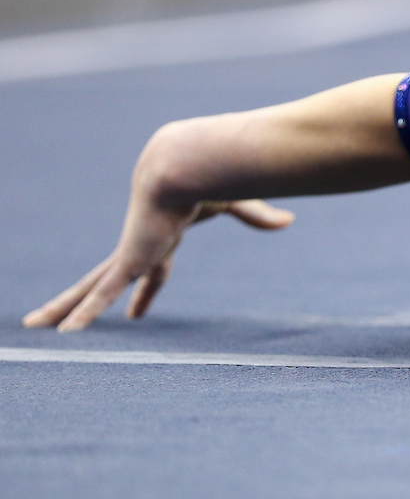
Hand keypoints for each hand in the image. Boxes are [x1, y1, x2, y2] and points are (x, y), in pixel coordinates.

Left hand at [23, 197, 292, 331]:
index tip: (134, 311)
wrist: (186, 164)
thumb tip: (289, 221)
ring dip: (61, 308)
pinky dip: (85, 313)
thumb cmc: (208, 175)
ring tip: (31, 327)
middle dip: (80, 300)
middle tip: (56, 319)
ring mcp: (129, 254)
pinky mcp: (128, 259)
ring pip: (87, 289)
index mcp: (161, 235)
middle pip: (103, 280)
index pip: (150, 270)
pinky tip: (61, 334)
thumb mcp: (235, 202)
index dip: (145, 291)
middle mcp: (138, 246)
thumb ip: (256, 216)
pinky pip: (100, 294)